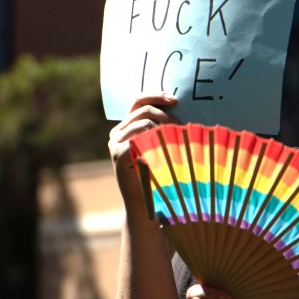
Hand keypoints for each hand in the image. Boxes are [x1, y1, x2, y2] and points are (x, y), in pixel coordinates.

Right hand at [108, 94, 180, 212]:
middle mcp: (118, 131)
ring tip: (177, 139)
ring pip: (143, 121)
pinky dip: (155, 138)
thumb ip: (165, 127)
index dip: (156, 95)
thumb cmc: (161, 173)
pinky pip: (138, 136)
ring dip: (164, 127)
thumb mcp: (163, 145)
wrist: (147, 203)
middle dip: (166, 114)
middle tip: (181, 127)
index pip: (139, 100)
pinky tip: (165, 148)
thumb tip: (183, 107)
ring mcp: (116, 142)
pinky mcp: (118, 153)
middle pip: (143, 108)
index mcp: (128, 125)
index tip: (175, 100)